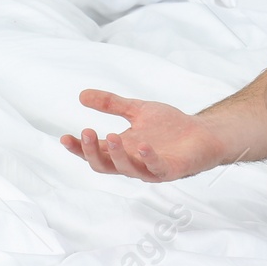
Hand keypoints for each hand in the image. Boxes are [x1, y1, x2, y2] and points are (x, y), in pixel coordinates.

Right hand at [60, 89, 227, 182]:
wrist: (202, 134)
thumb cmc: (170, 127)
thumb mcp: (136, 110)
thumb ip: (111, 104)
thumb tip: (82, 95)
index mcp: (121, 149)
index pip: (94, 151)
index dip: (78, 147)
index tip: (64, 137)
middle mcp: (131, 162)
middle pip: (103, 165)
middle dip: (91, 152)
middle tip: (86, 132)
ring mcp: (149, 169)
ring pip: (125, 169)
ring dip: (116, 155)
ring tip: (110, 136)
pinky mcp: (169, 170)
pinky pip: (155, 168)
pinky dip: (147, 158)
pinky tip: (142, 145)